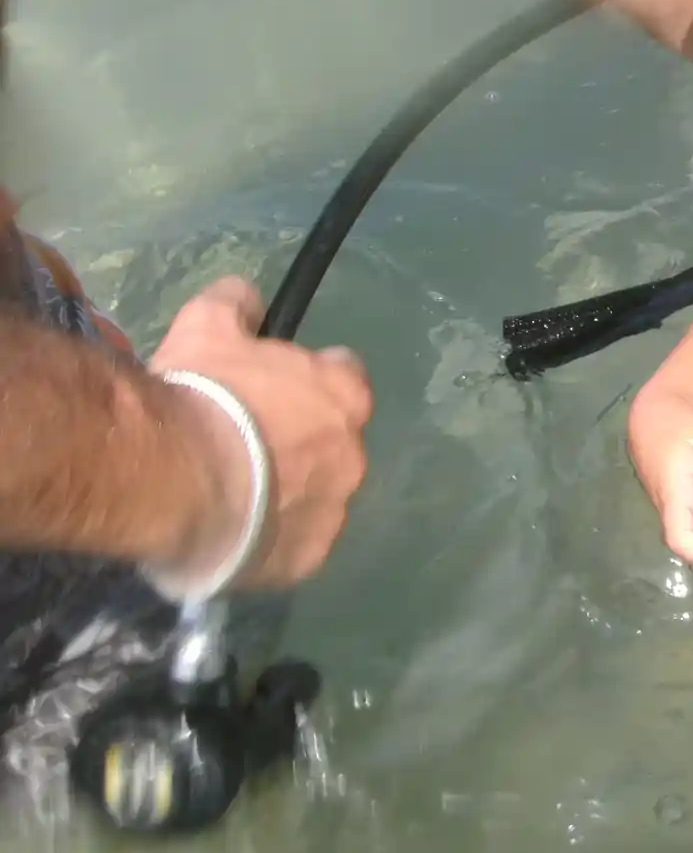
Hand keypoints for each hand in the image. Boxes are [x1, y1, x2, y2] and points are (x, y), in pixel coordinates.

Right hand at [148, 276, 372, 590]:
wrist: (177, 478)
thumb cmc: (203, 396)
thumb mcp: (207, 326)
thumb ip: (235, 303)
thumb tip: (246, 295)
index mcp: (344, 394)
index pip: (344, 376)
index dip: (311, 380)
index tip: (277, 389)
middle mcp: (354, 452)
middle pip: (334, 441)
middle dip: (302, 442)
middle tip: (248, 447)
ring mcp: (336, 509)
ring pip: (319, 496)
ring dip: (290, 493)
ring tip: (238, 495)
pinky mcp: (310, 557)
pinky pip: (296, 544)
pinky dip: (274, 538)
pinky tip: (237, 532)